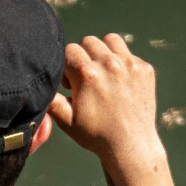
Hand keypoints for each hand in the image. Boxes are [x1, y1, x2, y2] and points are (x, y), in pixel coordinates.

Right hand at [46, 34, 176, 185]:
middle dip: (83, 57)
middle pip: (88, 42)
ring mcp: (131, 65)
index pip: (69, 50)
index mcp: (87, 74)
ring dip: (103, 52)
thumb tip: (40, 85)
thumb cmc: (96, 134)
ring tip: (102, 73)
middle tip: (86, 80)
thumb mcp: (65, 121)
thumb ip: (50, 100)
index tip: (70, 84)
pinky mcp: (145, 69)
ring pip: (110, 40)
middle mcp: (110, 64)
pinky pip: (128, 53)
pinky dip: (121, 62)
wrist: (130, 145)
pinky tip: (118, 82)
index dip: (66, 67)